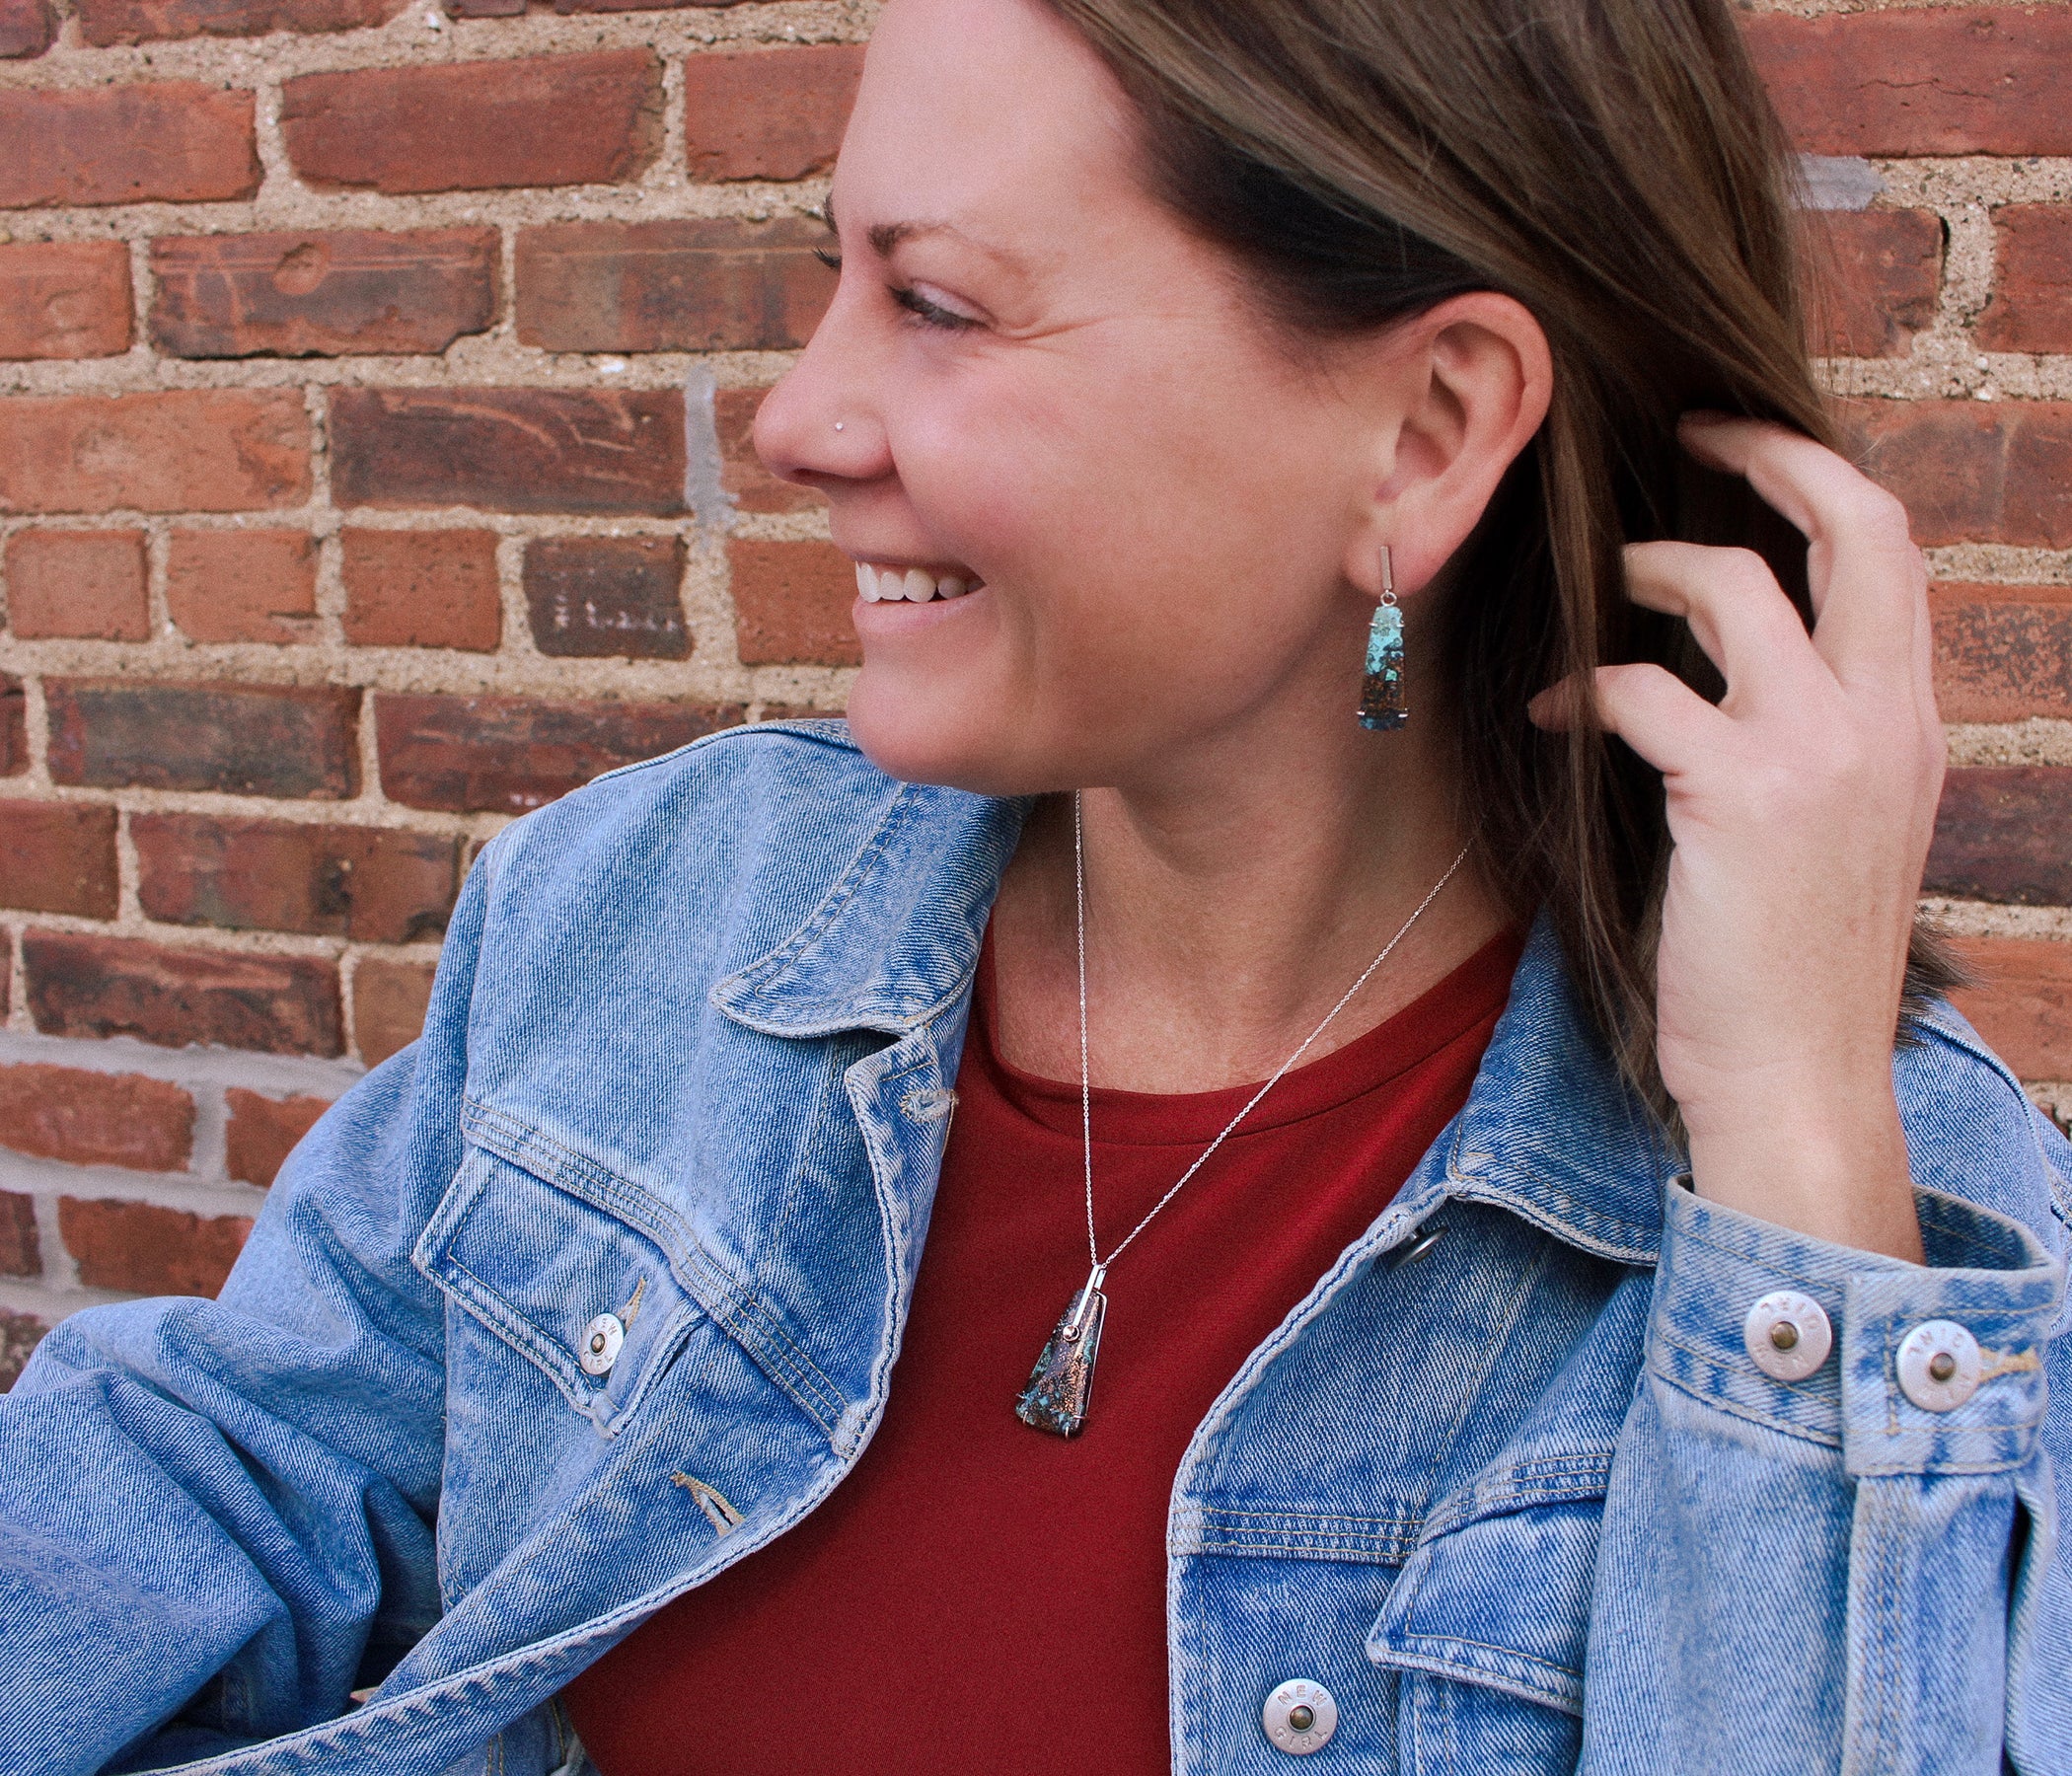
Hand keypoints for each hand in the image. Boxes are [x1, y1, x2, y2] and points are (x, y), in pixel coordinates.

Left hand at [1532, 415, 1942, 1261]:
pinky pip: (1642, 689)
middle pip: (1857, 525)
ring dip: (1655, 566)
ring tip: (1601, 587)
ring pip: (1736, 587)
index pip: (1896, 555)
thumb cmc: (1794, 963)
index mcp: (1911, 724)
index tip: (1751, 454)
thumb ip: (1816, 738)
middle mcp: (1885, 720)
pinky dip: (1583, 685)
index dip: (1823, 481)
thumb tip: (1735, 666)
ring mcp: (1819, 751)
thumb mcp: (1840, 832)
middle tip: (1694, 435)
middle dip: (1773, 455)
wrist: (1799, 1079)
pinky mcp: (1737, 795)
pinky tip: (1548, 713)